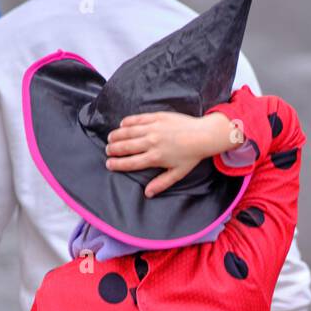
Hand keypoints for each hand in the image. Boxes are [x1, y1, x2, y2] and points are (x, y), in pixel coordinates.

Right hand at [106, 111, 239, 196]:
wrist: (202, 135)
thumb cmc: (191, 156)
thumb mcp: (177, 173)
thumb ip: (161, 183)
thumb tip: (147, 194)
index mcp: (156, 158)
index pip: (131, 162)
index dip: (117, 164)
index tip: (109, 164)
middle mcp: (152, 142)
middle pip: (126, 146)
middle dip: (114, 149)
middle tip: (108, 150)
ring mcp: (154, 128)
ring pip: (129, 132)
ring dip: (117, 135)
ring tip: (110, 138)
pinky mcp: (157, 117)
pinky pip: (138, 119)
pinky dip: (128, 122)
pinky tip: (122, 125)